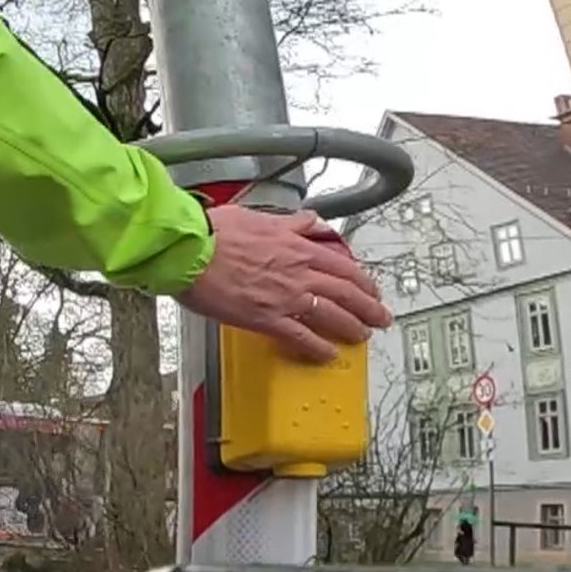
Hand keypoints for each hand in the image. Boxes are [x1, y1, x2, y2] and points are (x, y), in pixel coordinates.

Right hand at [176, 205, 392, 362]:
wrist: (189, 251)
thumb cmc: (214, 233)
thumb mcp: (259, 217)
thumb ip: (289, 222)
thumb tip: (309, 220)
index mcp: (297, 246)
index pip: (343, 265)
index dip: (362, 279)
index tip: (370, 288)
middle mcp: (299, 271)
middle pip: (348, 292)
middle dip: (370, 306)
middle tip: (381, 316)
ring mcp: (286, 297)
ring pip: (333, 314)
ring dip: (352, 326)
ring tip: (362, 335)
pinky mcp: (267, 318)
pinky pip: (302, 336)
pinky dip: (318, 347)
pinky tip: (328, 354)